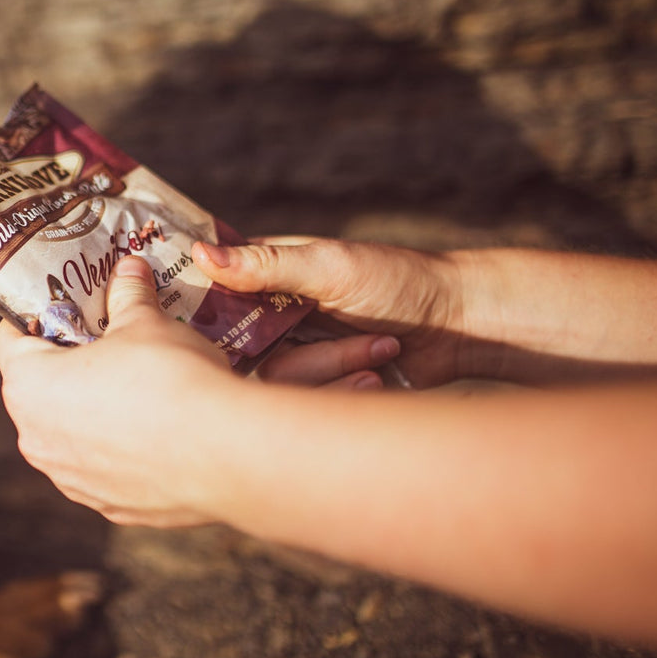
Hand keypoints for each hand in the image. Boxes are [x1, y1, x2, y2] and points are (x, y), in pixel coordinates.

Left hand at [0, 256, 396, 526]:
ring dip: (93, 409)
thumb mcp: (146, 322)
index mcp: (29, 387)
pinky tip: (156, 430)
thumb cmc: (171, 377)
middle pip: (39, 388)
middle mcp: (37, 440)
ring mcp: (71, 480)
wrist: (226, 453)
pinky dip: (120, 448)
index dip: (37, 314)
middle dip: (69, 361)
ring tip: (136, 384)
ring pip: (71, 433)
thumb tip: (129, 269)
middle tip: (106, 336)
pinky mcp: (108, 506)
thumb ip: (129, 294)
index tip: (62, 302)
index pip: (11, 338)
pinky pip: (104, 468)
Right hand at [194, 237, 465, 387]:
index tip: (203, 326)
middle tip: (322, 335)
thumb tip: (198, 254)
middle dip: (288, 351)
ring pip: (274, 380)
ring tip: (377, 350)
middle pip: (233, 349)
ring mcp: (292, 353)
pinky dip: (344, 389)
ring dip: (331, 368)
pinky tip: (376, 373)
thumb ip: (265, 265)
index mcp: (264, 276)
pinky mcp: (316, 387)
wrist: (458, 326)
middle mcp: (268, 316)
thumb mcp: (328, 266)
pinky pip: (303, 403)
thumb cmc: (396, 280)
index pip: (209, 292)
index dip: (200, 311)